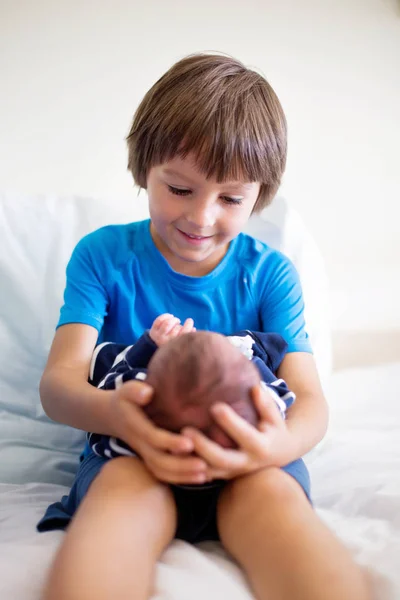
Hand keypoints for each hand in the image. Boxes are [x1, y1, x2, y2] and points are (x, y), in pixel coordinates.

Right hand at [108, 380, 207, 484]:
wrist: (113, 416)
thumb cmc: (126, 399)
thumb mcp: (126, 390)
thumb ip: (135, 390)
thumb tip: (148, 393)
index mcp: (136, 427)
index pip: (153, 438)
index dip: (170, 442)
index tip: (189, 443)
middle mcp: (141, 445)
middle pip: (159, 461)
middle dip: (181, 465)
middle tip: (204, 465)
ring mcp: (145, 455)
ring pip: (162, 471)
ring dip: (183, 476)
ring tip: (205, 475)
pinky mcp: (152, 460)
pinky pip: (164, 475)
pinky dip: (181, 479)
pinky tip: (202, 477)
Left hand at [149, 313, 194, 345]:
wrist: (158, 346)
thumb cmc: (174, 342)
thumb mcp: (182, 341)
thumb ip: (188, 336)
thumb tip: (194, 329)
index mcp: (175, 346)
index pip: (184, 334)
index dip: (188, 325)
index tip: (190, 320)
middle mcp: (166, 342)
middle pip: (176, 328)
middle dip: (179, 324)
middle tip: (179, 322)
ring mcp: (158, 337)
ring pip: (168, 324)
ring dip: (174, 320)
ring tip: (176, 320)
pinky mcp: (153, 332)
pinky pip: (159, 320)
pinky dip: (166, 316)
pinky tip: (170, 316)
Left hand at [181, 385, 298, 480]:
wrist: (280, 455)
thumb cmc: (274, 428)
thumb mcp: (275, 416)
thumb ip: (265, 403)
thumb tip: (255, 388)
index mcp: (261, 447)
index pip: (244, 435)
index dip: (230, 422)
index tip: (215, 406)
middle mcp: (246, 463)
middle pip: (222, 459)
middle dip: (203, 446)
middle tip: (185, 430)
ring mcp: (234, 472)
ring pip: (209, 471)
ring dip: (190, 461)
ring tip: (171, 446)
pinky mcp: (223, 476)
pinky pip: (203, 475)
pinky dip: (188, 468)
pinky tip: (172, 455)